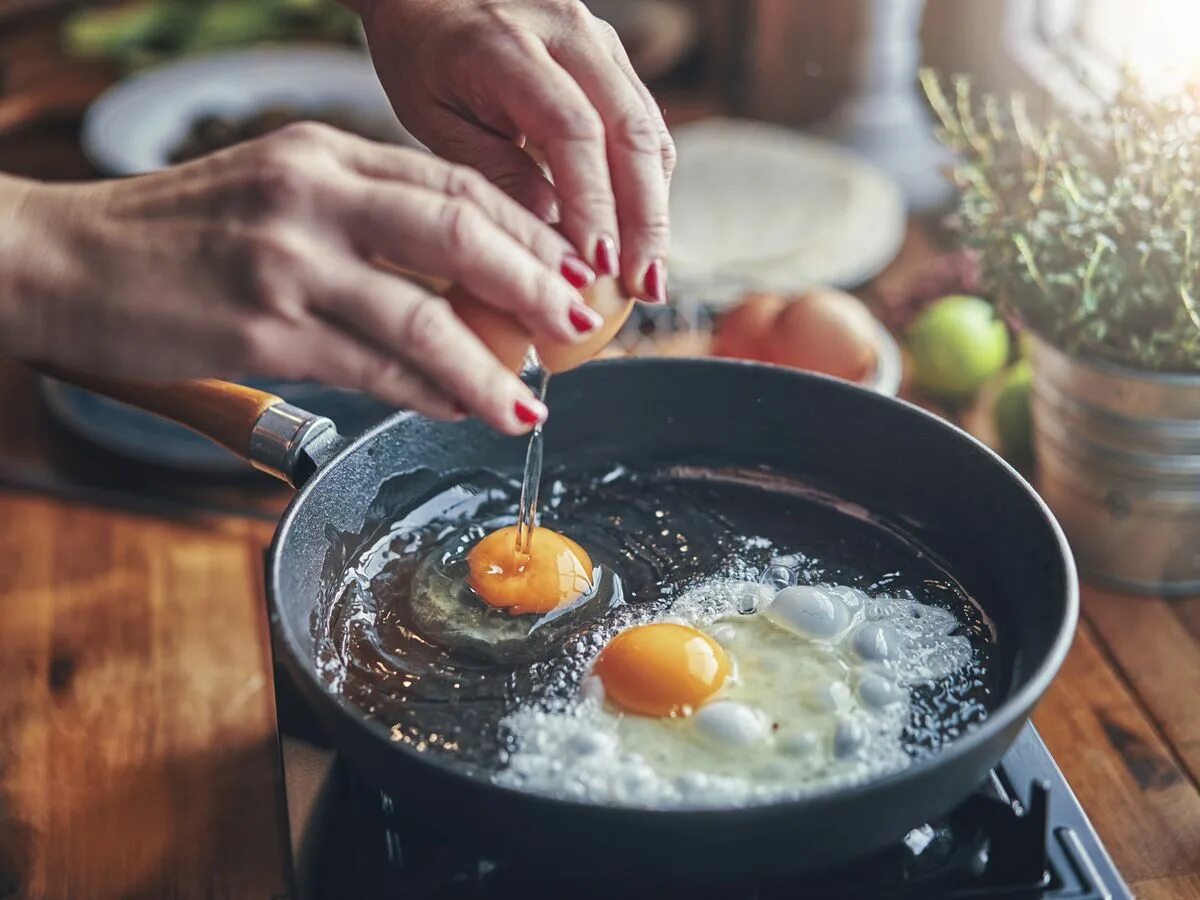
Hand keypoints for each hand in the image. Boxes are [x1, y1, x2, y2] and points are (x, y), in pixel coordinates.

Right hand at [0, 123, 605, 433]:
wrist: (61, 262)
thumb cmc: (175, 235)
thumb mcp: (275, 193)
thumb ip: (360, 219)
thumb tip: (456, 280)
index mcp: (322, 153)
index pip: (453, 183)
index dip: (526, 230)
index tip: (567, 268)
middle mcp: (312, 195)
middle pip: (459, 232)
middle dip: (535, 284)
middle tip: (578, 324)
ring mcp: (288, 263)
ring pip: (425, 315)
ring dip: (491, 367)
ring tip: (530, 401)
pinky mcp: (264, 331)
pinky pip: (374, 368)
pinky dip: (428, 393)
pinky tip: (461, 408)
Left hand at [358, 0, 674, 302]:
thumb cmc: (421, 54)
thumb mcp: (434, 117)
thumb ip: (492, 172)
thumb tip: (552, 241)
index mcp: (507, 45)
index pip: (573, 131)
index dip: (593, 204)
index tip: (598, 267)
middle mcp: (568, 32)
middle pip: (630, 132)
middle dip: (644, 220)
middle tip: (644, 287)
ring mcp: (599, 41)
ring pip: (648, 131)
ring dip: (655, 210)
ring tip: (649, 275)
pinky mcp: (613, 59)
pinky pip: (644, 127)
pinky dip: (646, 186)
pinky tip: (638, 236)